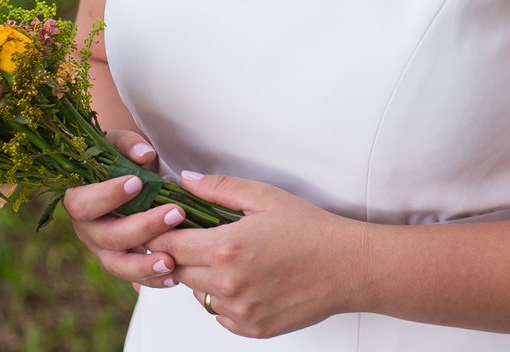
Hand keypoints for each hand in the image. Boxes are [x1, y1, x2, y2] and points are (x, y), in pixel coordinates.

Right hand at [62, 130, 184, 289]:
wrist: (122, 175)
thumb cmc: (118, 158)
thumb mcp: (118, 144)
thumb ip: (128, 145)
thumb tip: (144, 154)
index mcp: (78, 200)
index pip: (84, 203)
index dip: (108, 196)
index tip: (137, 183)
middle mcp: (88, 229)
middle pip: (108, 237)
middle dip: (142, 227)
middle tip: (175, 213)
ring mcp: (103, 249)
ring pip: (118, 265)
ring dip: (145, 266)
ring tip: (171, 261)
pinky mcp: (122, 261)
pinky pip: (134, 277)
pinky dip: (153, 280)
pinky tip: (175, 278)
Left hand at [148, 172, 365, 338]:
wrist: (348, 266)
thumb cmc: (310, 229)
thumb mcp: (265, 197)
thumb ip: (219, 189)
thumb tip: (186, 181)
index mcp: (225, 247)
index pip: (167, 245)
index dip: (162, 234)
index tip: (168, 227)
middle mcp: (227, 284)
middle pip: (177, 271)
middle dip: (182, 254)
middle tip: (203, 240)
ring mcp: (239, 311)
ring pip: (198, 295)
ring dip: (203, 279)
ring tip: (232, 260)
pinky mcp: (252, 328)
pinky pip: (220, 316)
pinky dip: (226, 300)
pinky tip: (248, 281)